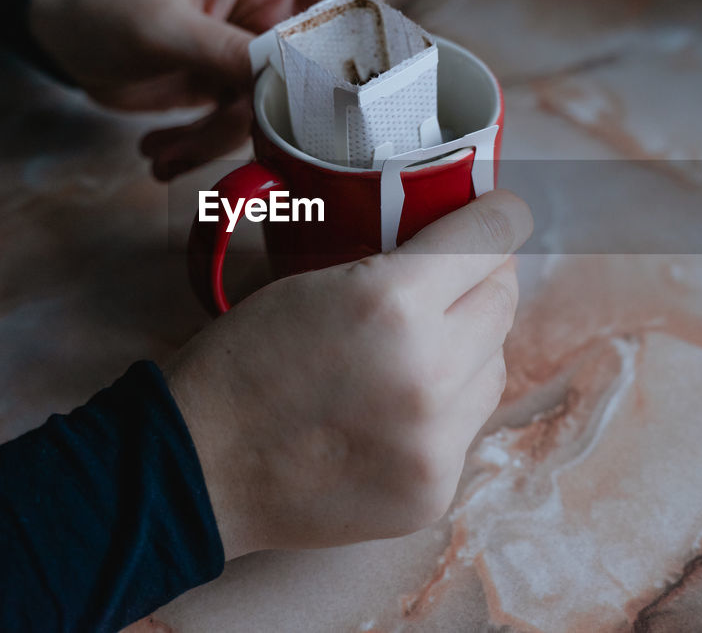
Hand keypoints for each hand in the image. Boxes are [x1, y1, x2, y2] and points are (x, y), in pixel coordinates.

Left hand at [27, 0, 383, 179]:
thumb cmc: (104, 4)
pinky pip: (238, 133)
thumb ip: (222, 50)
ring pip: (276, 115)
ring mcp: (251, 59)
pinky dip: (200, 151)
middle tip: (244, 137)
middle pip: (322, 71)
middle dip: (283, 116)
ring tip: (165, 155)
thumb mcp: (161, 25)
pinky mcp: (227, 93)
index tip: (342, 81)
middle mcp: (270, 17)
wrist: (60, 34)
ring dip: (220, 144)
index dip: (364, 33)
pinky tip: (160, 155)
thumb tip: (277, 79)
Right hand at [164, 190, 532, 558]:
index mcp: (390, 302)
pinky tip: (402, 403)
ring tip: (427, 342)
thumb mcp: (313, 282)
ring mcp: (435, 440)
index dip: (502, 215)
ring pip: (495, 365)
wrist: (198, 467)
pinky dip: (446, 406)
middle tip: (462, 273)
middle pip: (503, 300)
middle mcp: (428, 370)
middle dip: (486, 278)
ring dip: (472, 344)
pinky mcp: (434, 490)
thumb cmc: (242, 362)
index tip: (503, 212)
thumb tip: (460, 249)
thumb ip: (395, 266)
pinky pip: (468, 425)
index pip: (490, 238)